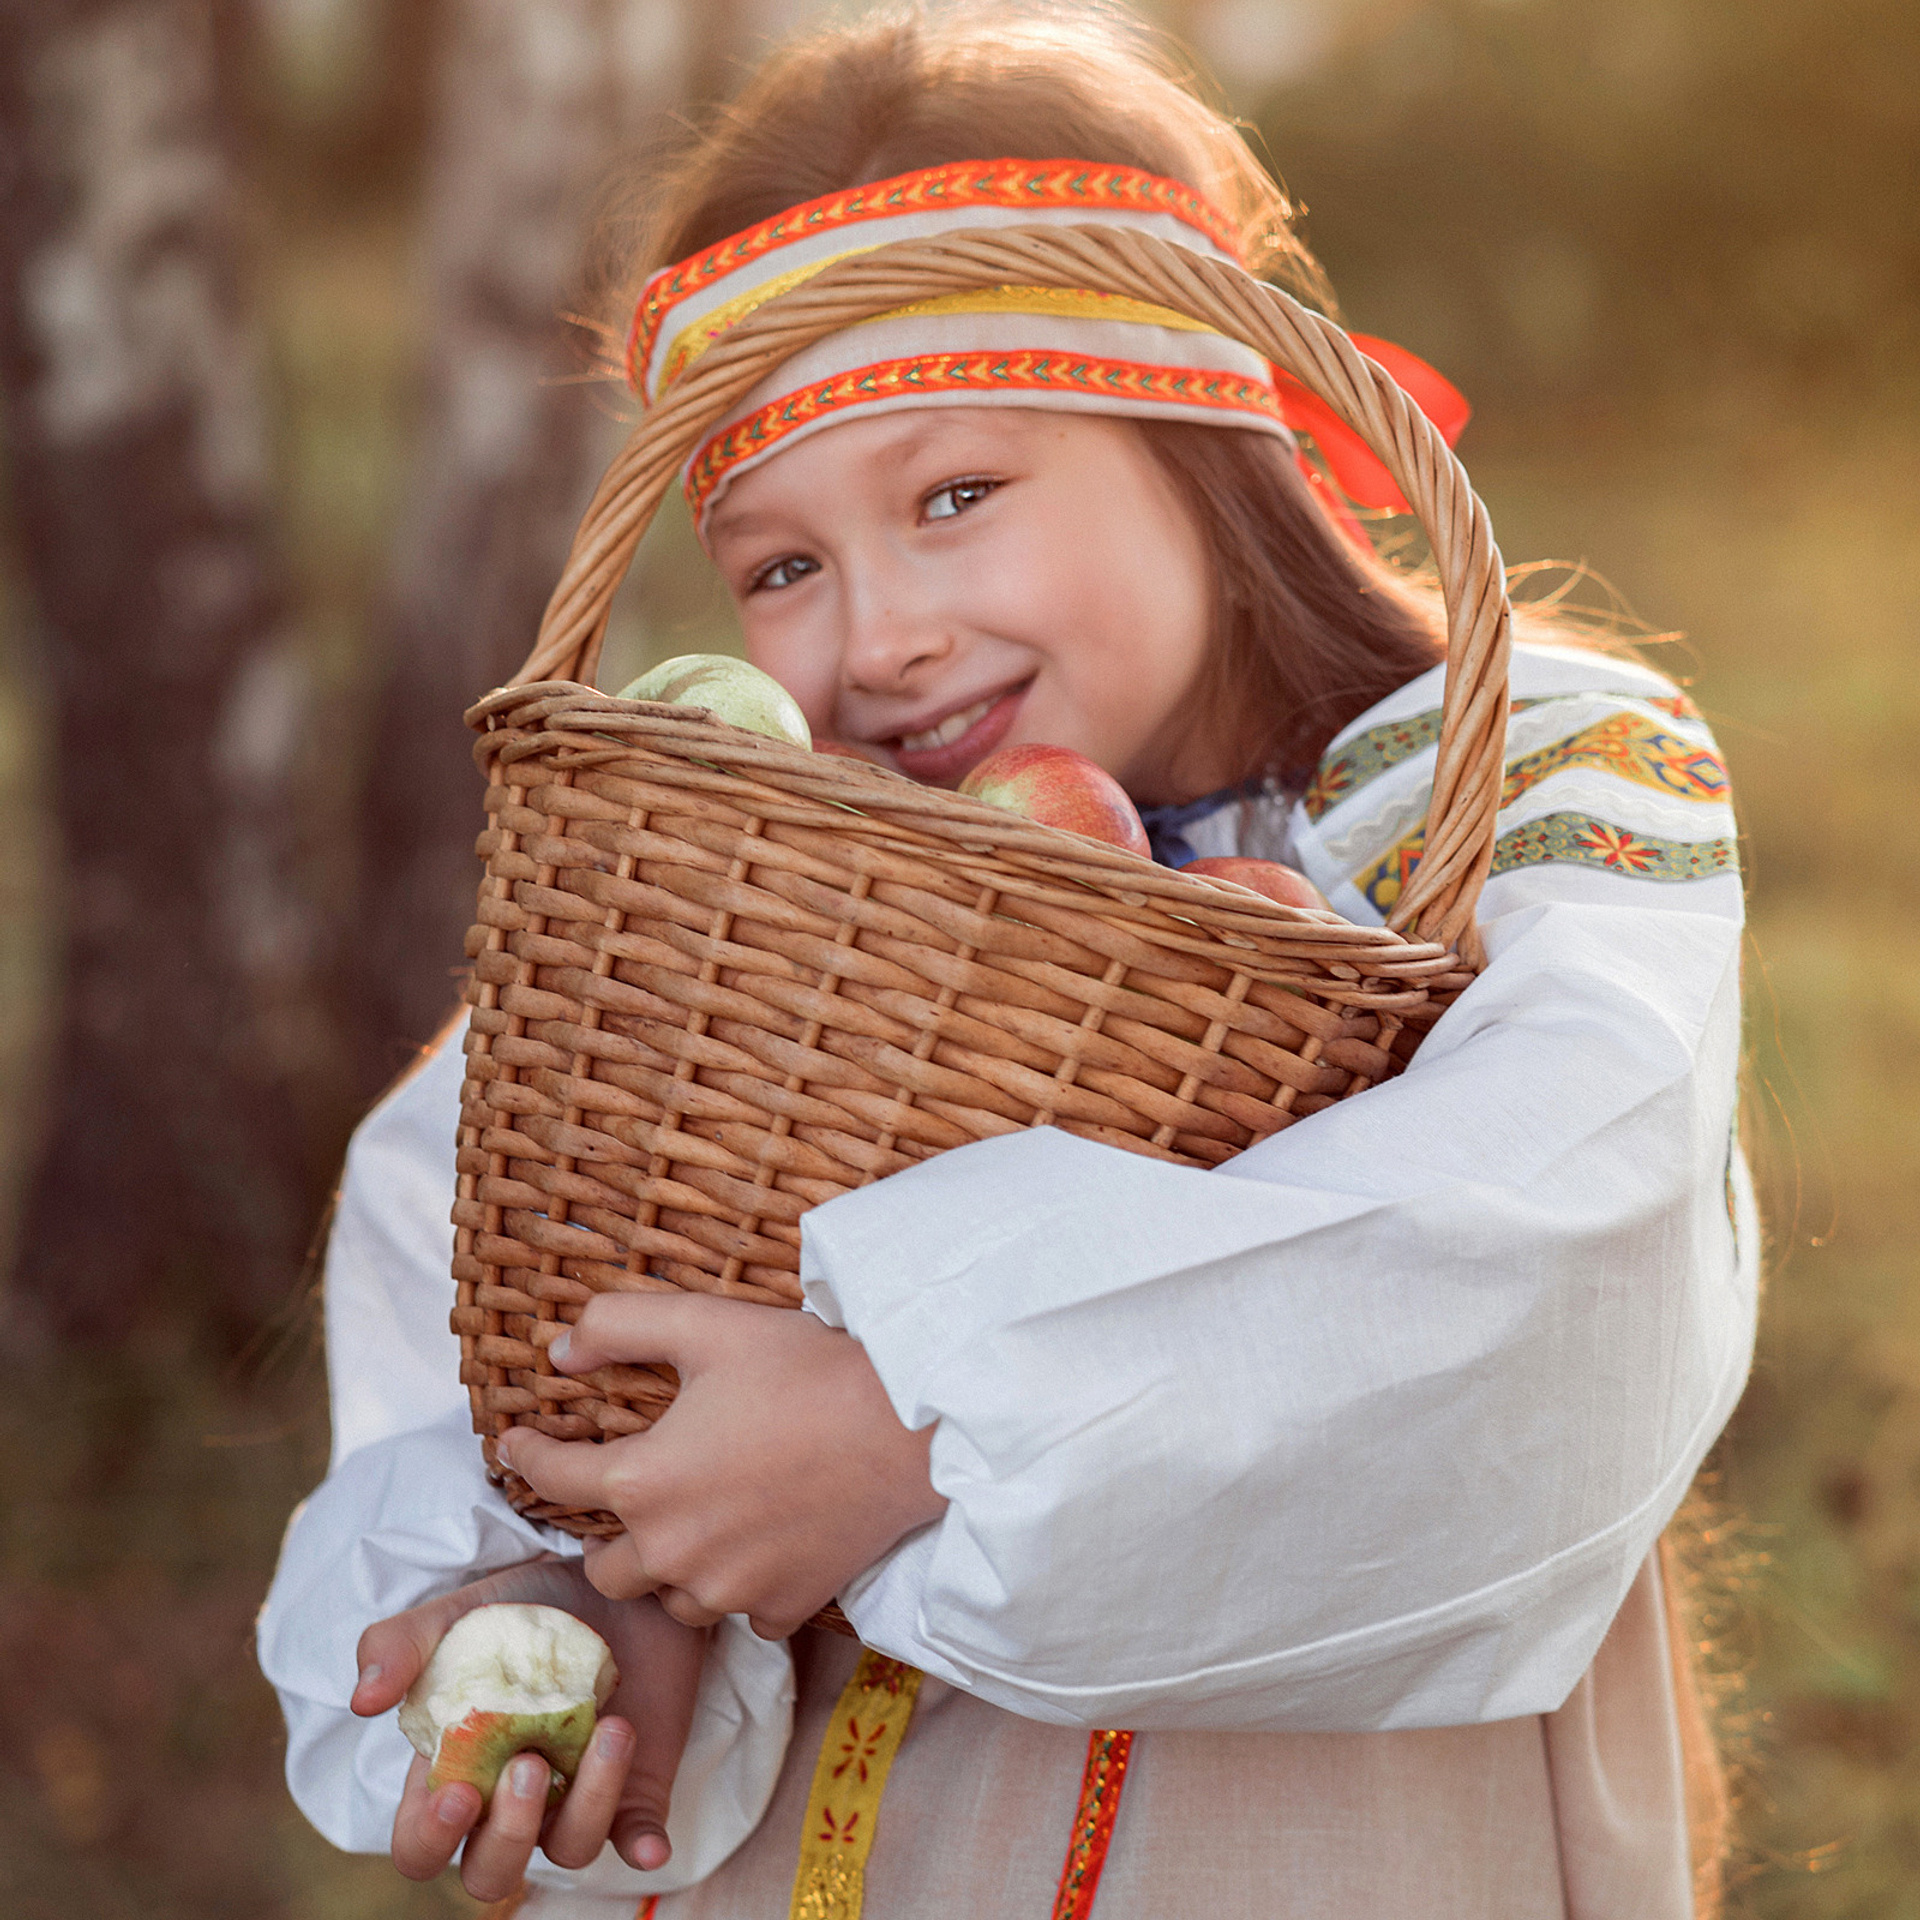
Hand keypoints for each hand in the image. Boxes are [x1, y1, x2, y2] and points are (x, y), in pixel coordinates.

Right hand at [352, 1555, 706, 1899]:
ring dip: (589, 1804)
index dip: (430, 1838)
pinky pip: (637, 1837)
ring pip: (569, 1848)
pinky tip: (651, 1845)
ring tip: (610, 1729)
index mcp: (456, 1771)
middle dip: (508, 1836)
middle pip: (491, 1872)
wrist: (610, 1580)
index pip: (420, 1844)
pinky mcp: (633, 1786)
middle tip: (530, 1764)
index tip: (460, 1792)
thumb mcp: (457, 1613)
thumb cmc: (522, 1609)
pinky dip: (643, 1845)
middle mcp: (511, 1799)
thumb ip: (400, 1645)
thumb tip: (363, 1700)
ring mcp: (573, 1796)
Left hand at [499, 1294, 945, 1637]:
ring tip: (695, 1528)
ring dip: (670, 1570)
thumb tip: (558, 1351)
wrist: (907, 1428)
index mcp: (643, 1482)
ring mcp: (731, 1589)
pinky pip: (741, 1615)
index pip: (554, 1478)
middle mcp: (674, 1551)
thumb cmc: (806, 1370)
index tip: (515, 1445)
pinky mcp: (784, 1606)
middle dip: (606, 1535)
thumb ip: (616, 1327)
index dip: (526, 1455)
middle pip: (605, 1569)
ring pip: (670, 1600)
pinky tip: (757, 1551)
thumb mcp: (705, 1324)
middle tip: (629, 1500)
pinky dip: (739, 1589)